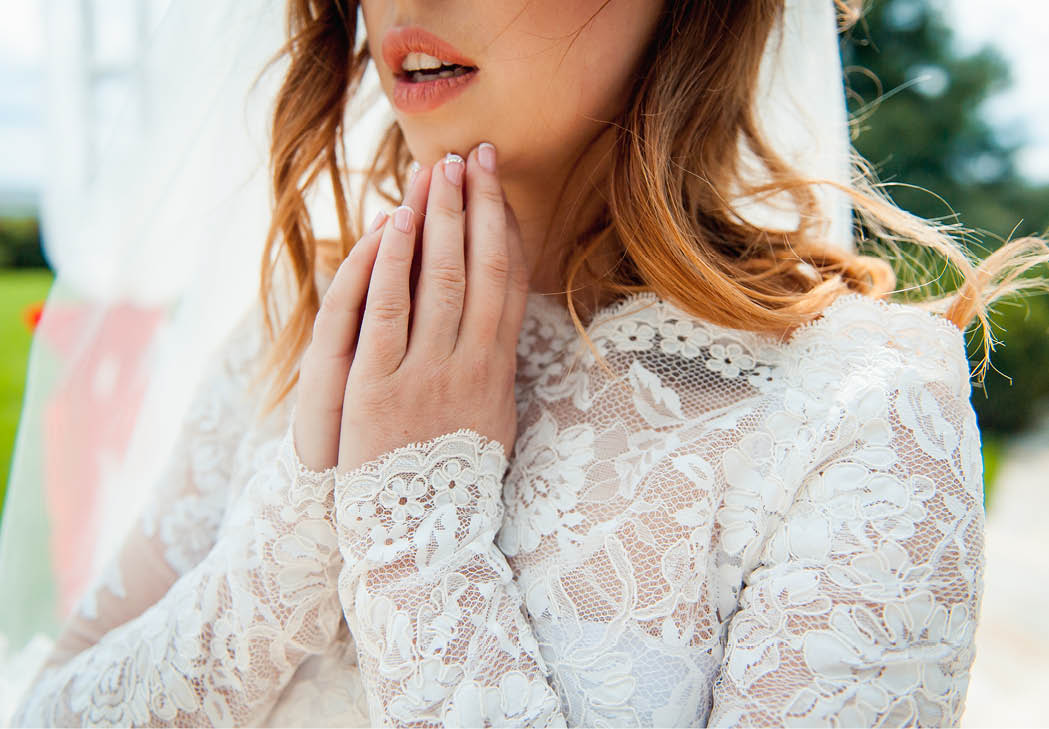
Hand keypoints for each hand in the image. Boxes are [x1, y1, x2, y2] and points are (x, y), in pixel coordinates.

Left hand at [293, 142, 528, 473]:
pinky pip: (387, 314)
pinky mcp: (379, 387)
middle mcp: (470, 364)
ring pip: (440, 281)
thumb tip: (499, 329)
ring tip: (439, 170)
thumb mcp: (491, 423)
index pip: (509, 283)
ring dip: (440, 221)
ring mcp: (425, 373)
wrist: (421, 536)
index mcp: (498, 370)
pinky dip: (392, 265)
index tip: (498, 188)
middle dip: (477, 207)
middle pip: (481, 269)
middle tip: (475, 155)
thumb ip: (494, 371)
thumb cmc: (455, 478)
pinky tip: (393, 225)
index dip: (504, 229)